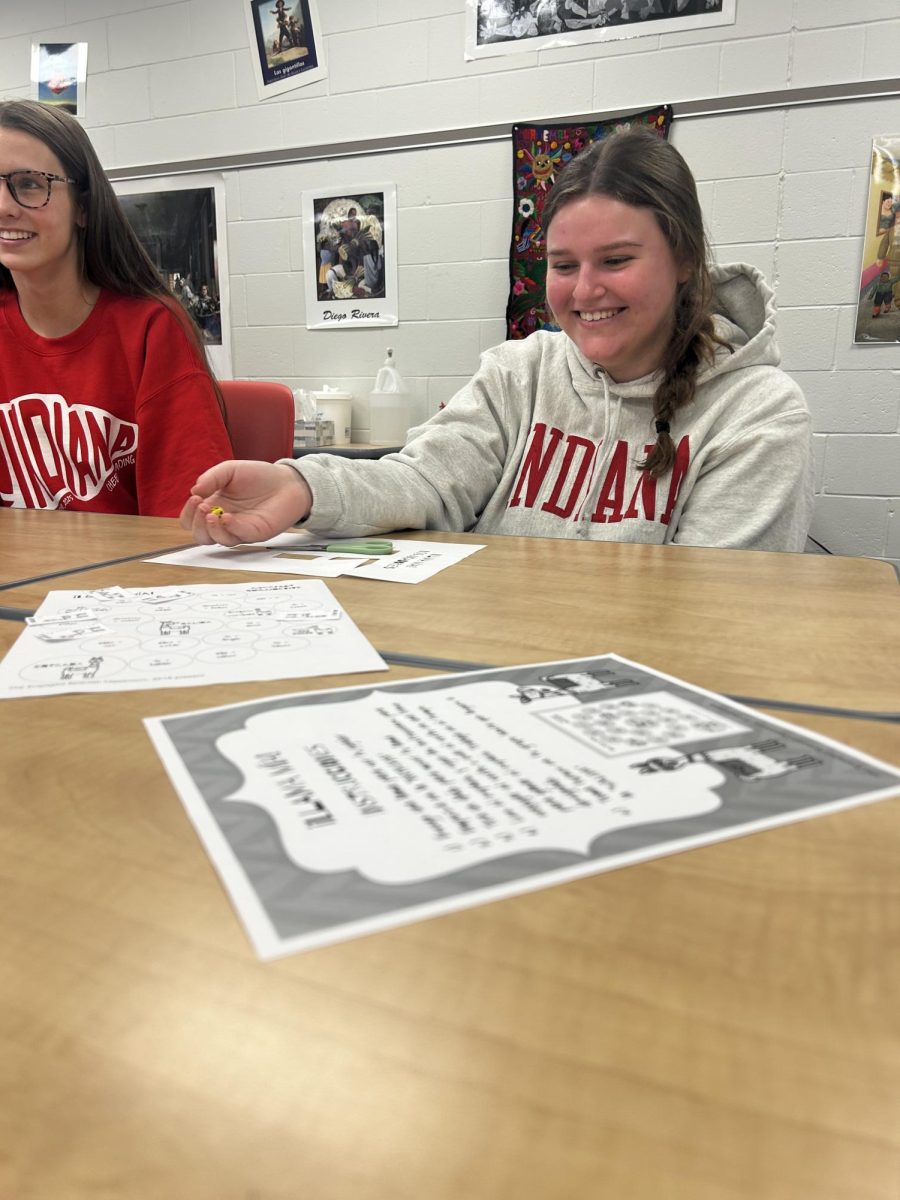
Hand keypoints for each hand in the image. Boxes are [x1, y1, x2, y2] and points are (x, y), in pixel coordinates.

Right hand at [180, 460, 312, 545]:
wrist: (286, 481)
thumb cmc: (259, 476)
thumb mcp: (230, 470)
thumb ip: (211, 478)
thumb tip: (193, 490)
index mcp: (214, 506)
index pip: (191, 520)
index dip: (188, 514)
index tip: (195, 498)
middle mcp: (223, 520)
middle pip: (200, 535)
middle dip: (196, 523)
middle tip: (203, 506)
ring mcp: (238, 529)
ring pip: (216, 540)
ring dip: (210, 529)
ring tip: (213, 514)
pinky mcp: (254, 533)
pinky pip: (237, 537)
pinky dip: (229, 529)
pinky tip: (227, 517)